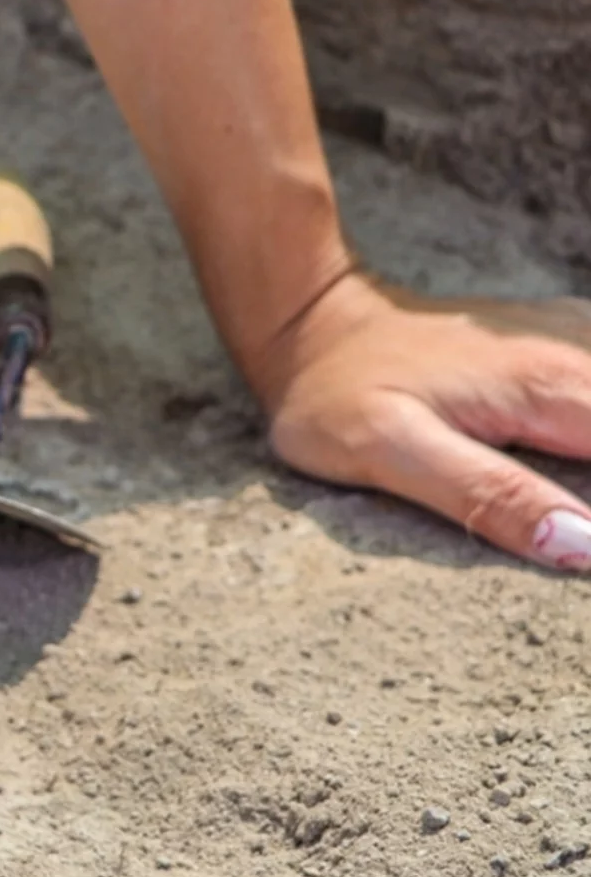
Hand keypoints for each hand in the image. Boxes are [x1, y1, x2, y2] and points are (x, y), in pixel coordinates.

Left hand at [257, 272, 590, 570]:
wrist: (313, 327)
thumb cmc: (337, 393)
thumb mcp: (390, 450)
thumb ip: (487, 496)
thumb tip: (583, 548)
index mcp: (552, 389)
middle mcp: (580, 360)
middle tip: (582, 549)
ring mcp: (576, 350)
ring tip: (581, 525)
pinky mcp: (562, 357)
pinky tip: (580, 481)